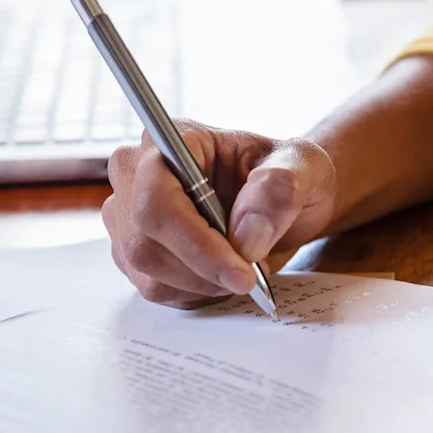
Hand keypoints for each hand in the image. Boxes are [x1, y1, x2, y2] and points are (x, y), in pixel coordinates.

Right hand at [103, 120, 336, 307]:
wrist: (282, 199)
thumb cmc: (285, 174)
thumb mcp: (303, 168)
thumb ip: (279, 190)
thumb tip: (247, 237)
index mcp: (171, 140)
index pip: (157, 199)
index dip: (194, 243)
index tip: (241, 271)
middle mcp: (136, 174)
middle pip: (144, 242)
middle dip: (203, 270)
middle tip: (251, 275)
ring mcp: (128, 215)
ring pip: (147, 271)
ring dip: (202, 283)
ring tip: (240, 267)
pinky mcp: (132, 251)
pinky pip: (154, 288)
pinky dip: (194, 292)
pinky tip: (219, 274)